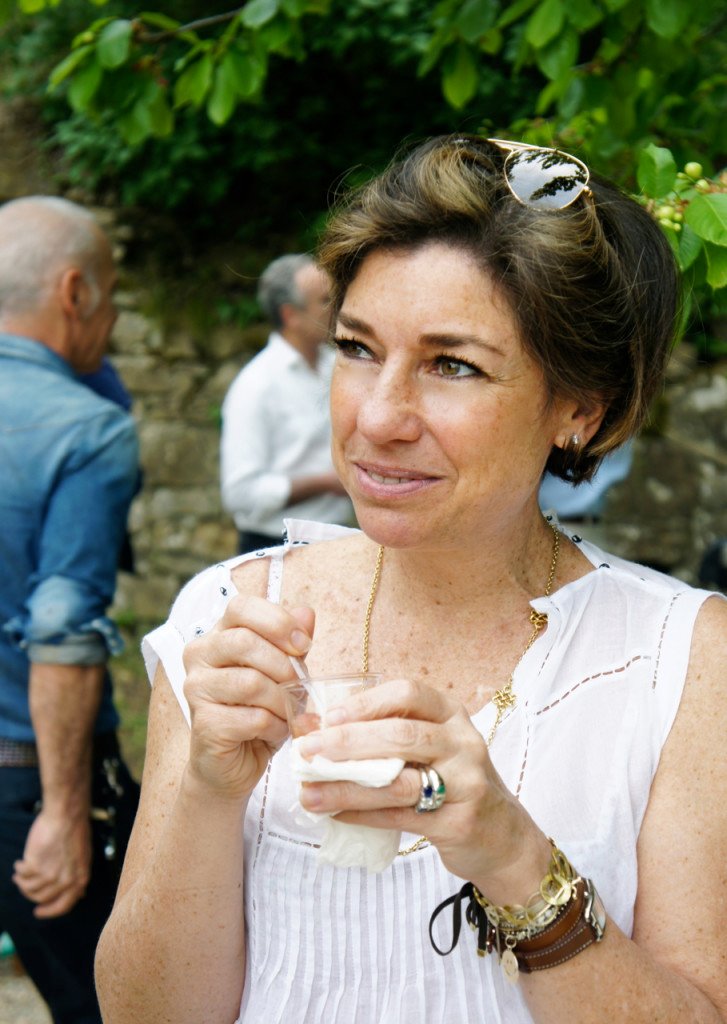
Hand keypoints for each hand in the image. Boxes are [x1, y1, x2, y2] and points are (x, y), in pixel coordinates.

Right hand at [13, 807, 91, 917]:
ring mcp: (49, 874)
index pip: (63, 906)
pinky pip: (22, 873)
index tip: (39, 911)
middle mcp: (65, 880)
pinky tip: (20, 863)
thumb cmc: (76, 830)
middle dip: (31, 895)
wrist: (67, 814)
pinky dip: (19, 869)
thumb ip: (79, 876)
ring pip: (29, 888)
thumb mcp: (85, 856)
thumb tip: (80, 894)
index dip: (50, 911)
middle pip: (42, 898)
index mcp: (80, 879)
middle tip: (24, 887)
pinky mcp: (35, 865)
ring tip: (20, 874)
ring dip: (22, 882)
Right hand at [182, 596, 314, 800]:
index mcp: (218, 635)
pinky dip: (275, 726)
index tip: (303, 644)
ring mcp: (196, 689)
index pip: (241, 607)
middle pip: (245, 642)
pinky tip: (273, 731)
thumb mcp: (282, 672)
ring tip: (286, 713)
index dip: (277, 621)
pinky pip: (254, 718)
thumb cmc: (259, 710)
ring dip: (281, 701)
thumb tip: (306, 613)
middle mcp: (199, 656)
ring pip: (252, 683)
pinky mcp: (205, 724)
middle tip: (299, 685)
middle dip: (284, 666)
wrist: (234, 764)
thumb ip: (293, 642)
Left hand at [295, 678, 549, 895]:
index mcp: (452, 714)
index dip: (366, 702)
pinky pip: (400, 817)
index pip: (408, 693)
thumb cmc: (451, 782)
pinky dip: (362, 815)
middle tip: (307, 751)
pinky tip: (336, 814)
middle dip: (348, 742)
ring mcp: (466, 783)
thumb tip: (309, 723)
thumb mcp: (426, 747)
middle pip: (401, 735)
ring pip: (397, 782)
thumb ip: (376, 732)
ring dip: (346, 787)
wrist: (502, 837)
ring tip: (309, 793)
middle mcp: (464, 743)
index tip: (328, 716)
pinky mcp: (459, 823)